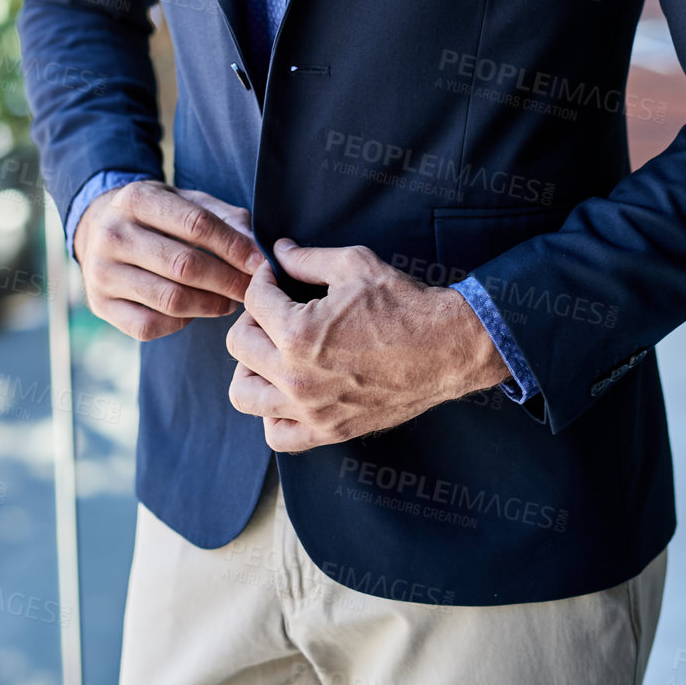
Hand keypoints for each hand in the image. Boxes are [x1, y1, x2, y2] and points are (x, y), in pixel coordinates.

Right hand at [75, 180, 264, 340]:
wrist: (98, 229)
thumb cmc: (156, 216)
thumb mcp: (185, 201)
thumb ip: (224, 218)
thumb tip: (257, 249)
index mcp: (136, 198)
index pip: (195, 224)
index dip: (233, 246)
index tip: (259, 261)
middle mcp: (113, 234)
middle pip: (183, 265)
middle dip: (227, 280)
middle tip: (251, 288)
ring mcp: (102, 272)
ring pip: (169, 299)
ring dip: (210, 304)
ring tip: (231, 301)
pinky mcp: (100, 304)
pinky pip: (148, 326)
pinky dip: (180, 323)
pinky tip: (196, 312)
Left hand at [226, 238, 510, 451]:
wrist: (445, 348)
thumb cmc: (403, 304)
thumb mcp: (353, 265)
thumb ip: (306, 258)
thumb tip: (278, 250)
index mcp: (298, 333)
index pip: (253, 301)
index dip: (264, 279)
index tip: (278, 276)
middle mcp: (296, 378)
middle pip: (239, 344)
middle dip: (253, 317)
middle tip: (277, 308)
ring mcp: (310, 411)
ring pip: (243, 394)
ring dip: (252, 366)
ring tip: (275, 349)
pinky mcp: (328, 431)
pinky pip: (276, 434)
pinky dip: (273, 412)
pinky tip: (289, 388)